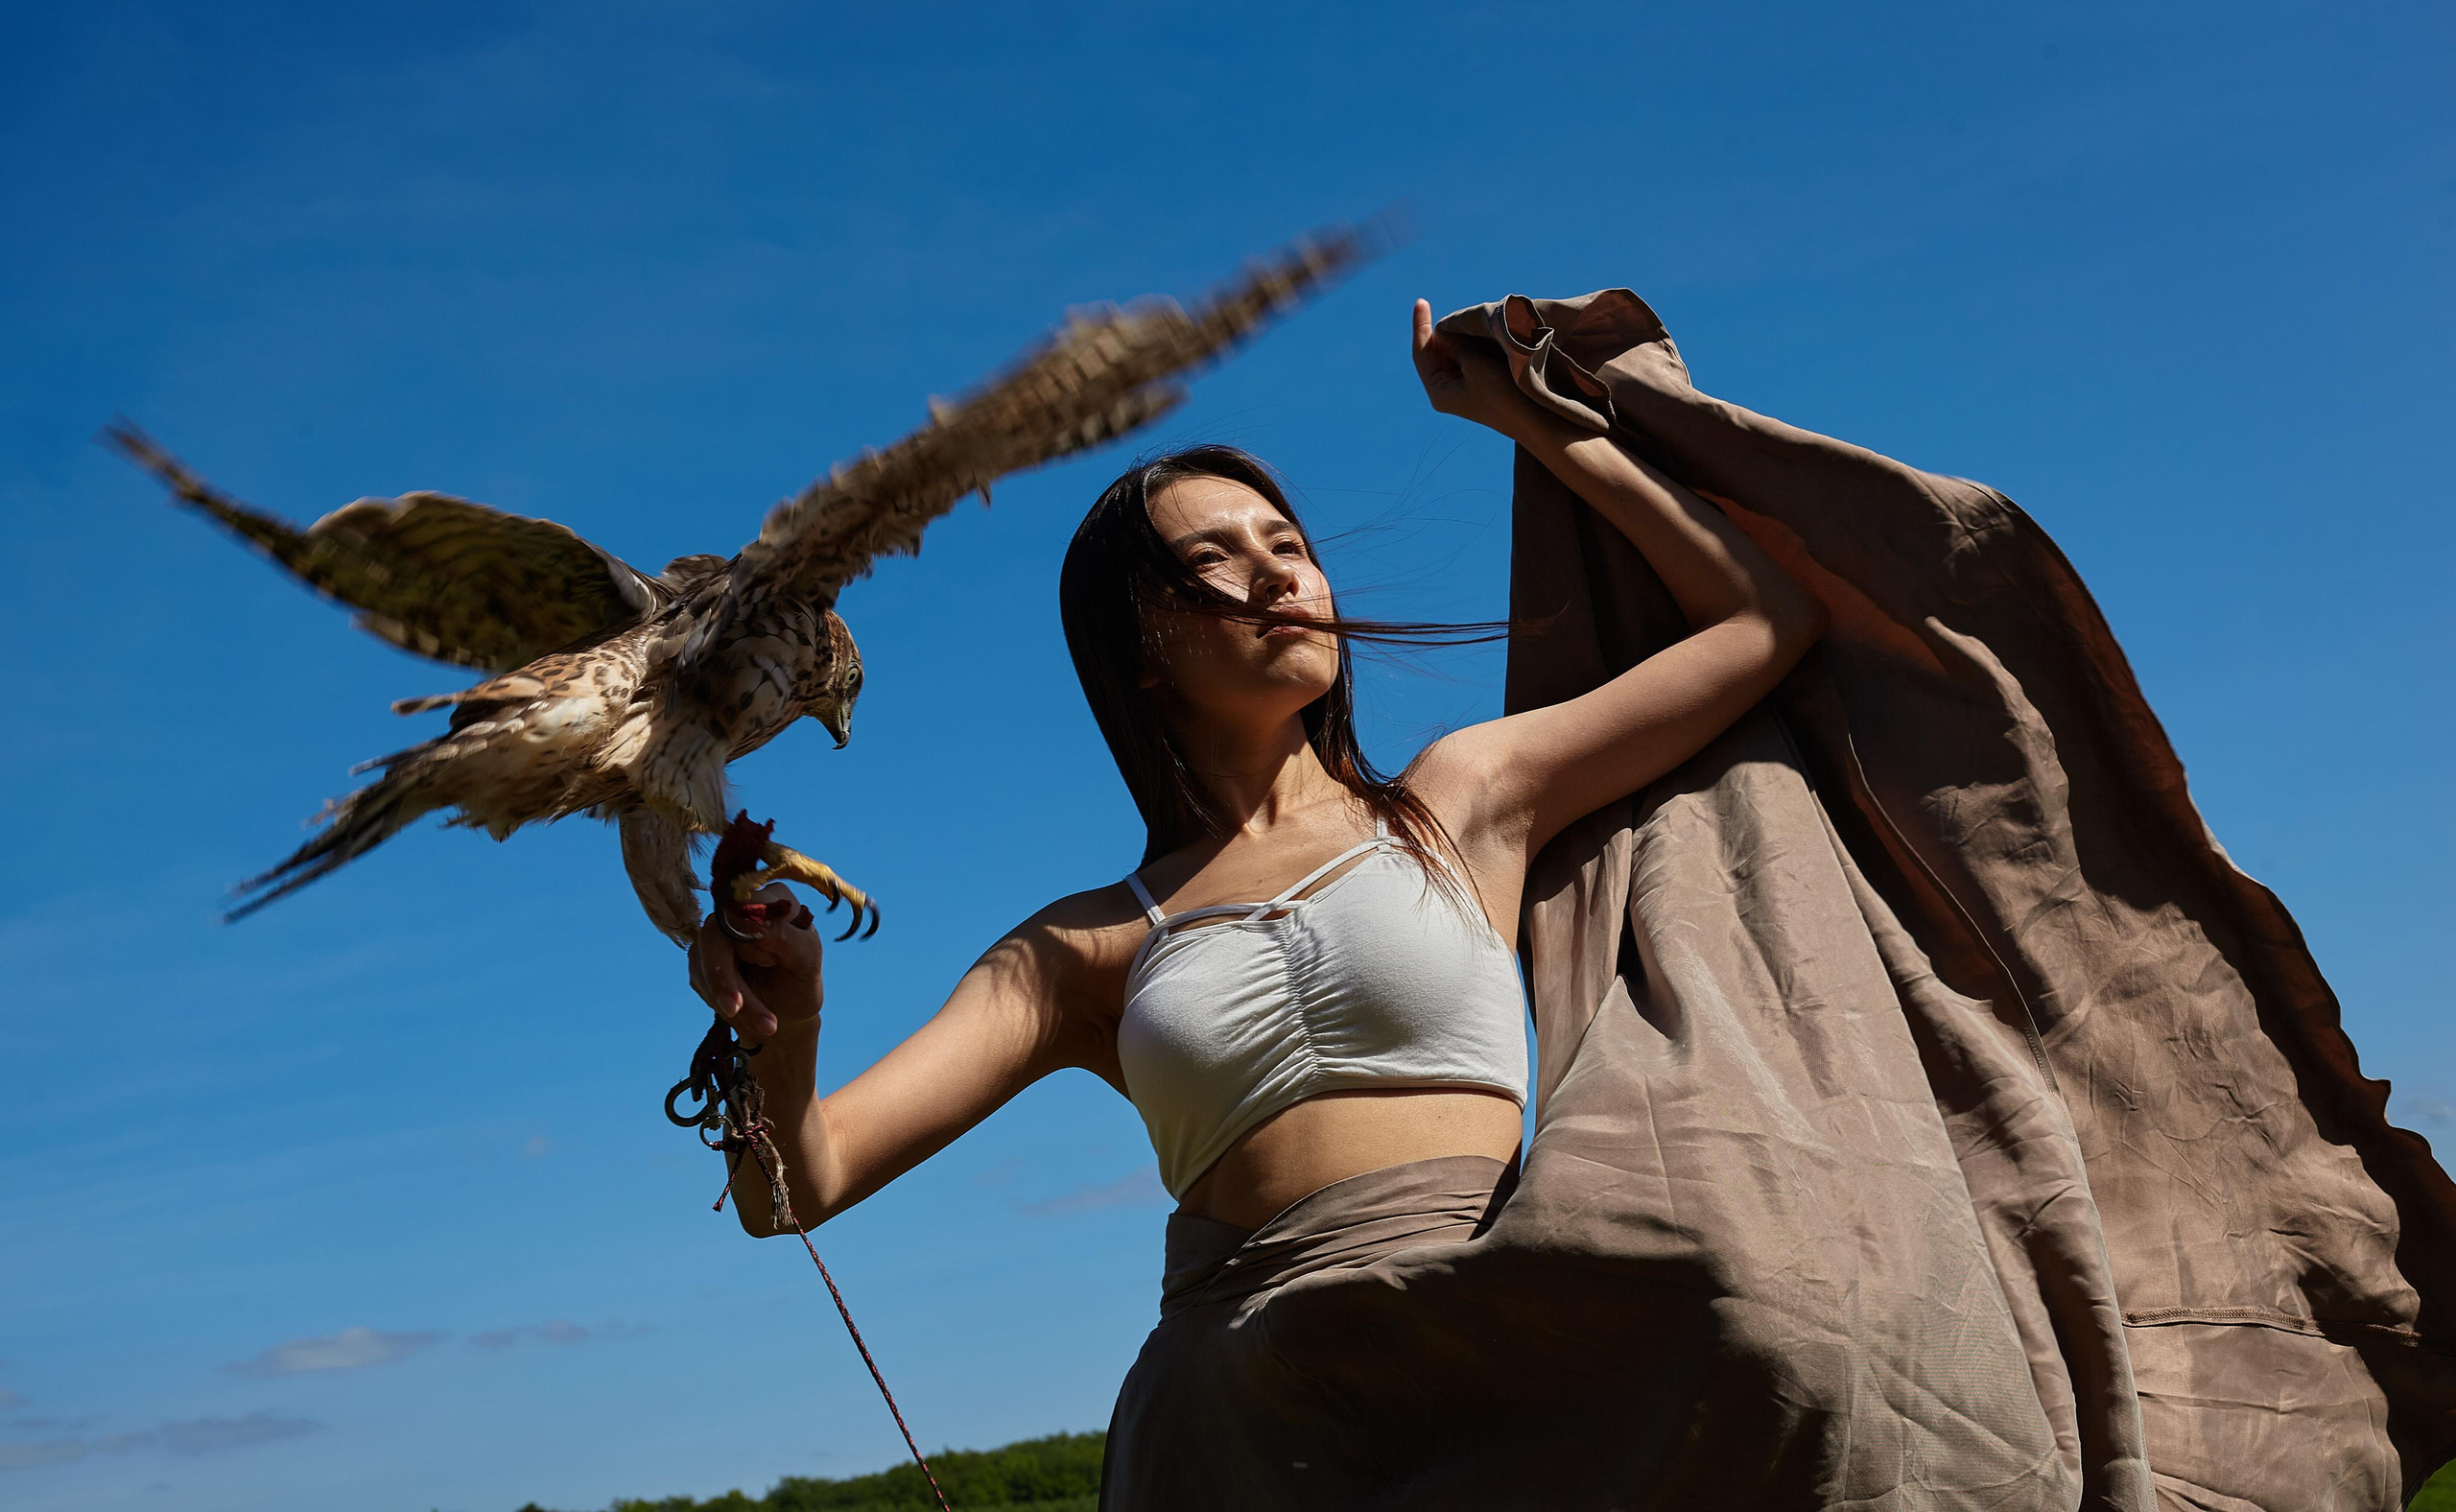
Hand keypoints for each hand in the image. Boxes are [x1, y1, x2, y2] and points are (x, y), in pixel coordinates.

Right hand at [687, 883, 822, 1039]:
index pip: (744, 903)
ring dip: (729, 998)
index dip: (746, 932)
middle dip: (727, 979)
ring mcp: (717, 934)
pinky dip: (721, 1002)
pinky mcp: (701, 958)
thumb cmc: (801, 982)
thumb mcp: (807, 962)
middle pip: (715, 935)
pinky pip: (700, 978)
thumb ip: (786, 937)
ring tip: (764, 1023)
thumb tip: (754, 919)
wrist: (785, 1016)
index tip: (769, 961)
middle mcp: (739, 910)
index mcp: (772, 900)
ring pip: (705, 960)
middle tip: (740, 1011)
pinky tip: (745, 1015)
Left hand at [1411, 298, 1536, 438]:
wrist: (1531, 419)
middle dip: (1441, 331)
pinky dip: (1468, 345)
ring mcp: (1461, 389)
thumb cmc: (1501, 394)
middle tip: (1453, 312)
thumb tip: (1443, 332)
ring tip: (1465, 320)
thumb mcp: (1475, 365)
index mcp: (1438, 390)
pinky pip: (1466, 360)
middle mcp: (1445, 391)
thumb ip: (1456, 346)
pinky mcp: (1477, 386)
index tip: (1421, 301)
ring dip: (1457, 337)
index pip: (1421, 352)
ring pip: (1451, 355)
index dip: (1421, 325)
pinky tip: (1475, 333)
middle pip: (1435, 353)